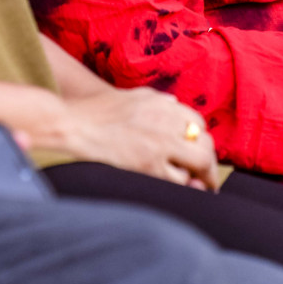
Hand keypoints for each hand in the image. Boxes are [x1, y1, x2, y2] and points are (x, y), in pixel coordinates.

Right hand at [60, 86, 217, 190]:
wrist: (72, 124)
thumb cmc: (97, 111)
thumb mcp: (132, 95)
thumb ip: (157, 100)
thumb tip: (176, 105)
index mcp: (163, 104)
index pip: (198, 122)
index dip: (202, 139)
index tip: (201, 151)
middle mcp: (165, 122)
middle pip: (204, 144)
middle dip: (210, 163)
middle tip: (208, 178)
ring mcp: (158, 145)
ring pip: (197, 164)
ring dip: (199, 177)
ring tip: (197, 187)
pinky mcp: (147, 166)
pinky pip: (177, 180)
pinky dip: (180, 184)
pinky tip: (175, 188)